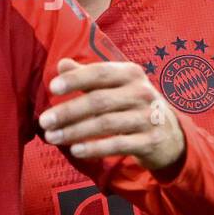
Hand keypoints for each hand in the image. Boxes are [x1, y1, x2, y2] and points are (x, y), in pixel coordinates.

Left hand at [38, 58, 185, 170]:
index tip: (52, 88)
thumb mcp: (116, 86)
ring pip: (105, 124)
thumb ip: (88, 76)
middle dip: (68, 111)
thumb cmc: (133, 105)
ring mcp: (148, 117)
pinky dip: (95, 148)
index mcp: (130, 74)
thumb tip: (61, 64)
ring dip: (75, 131)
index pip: (99, 73)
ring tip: (53, 138)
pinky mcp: (150, 141)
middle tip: (44, 121)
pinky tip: (76, 150)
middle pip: (99, 101)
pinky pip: (118, 144)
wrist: (170, 134)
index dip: (75, 79)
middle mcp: (141, 92)